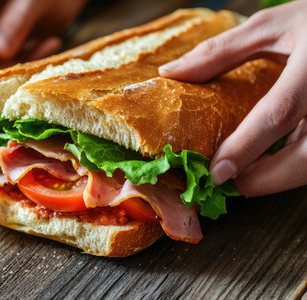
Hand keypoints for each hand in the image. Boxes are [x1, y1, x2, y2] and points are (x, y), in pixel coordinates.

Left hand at [158, 1, 306, 196]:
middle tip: (228, 179)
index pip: (279, 114)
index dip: (245, 147)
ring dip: (277, 176)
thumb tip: (171, 72)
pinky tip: (270, 158)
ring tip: (244, 171)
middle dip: (263, 179)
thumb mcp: (271, 27)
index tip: (217, 173)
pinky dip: (291, 163)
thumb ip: (222, 51)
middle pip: (305, 157)